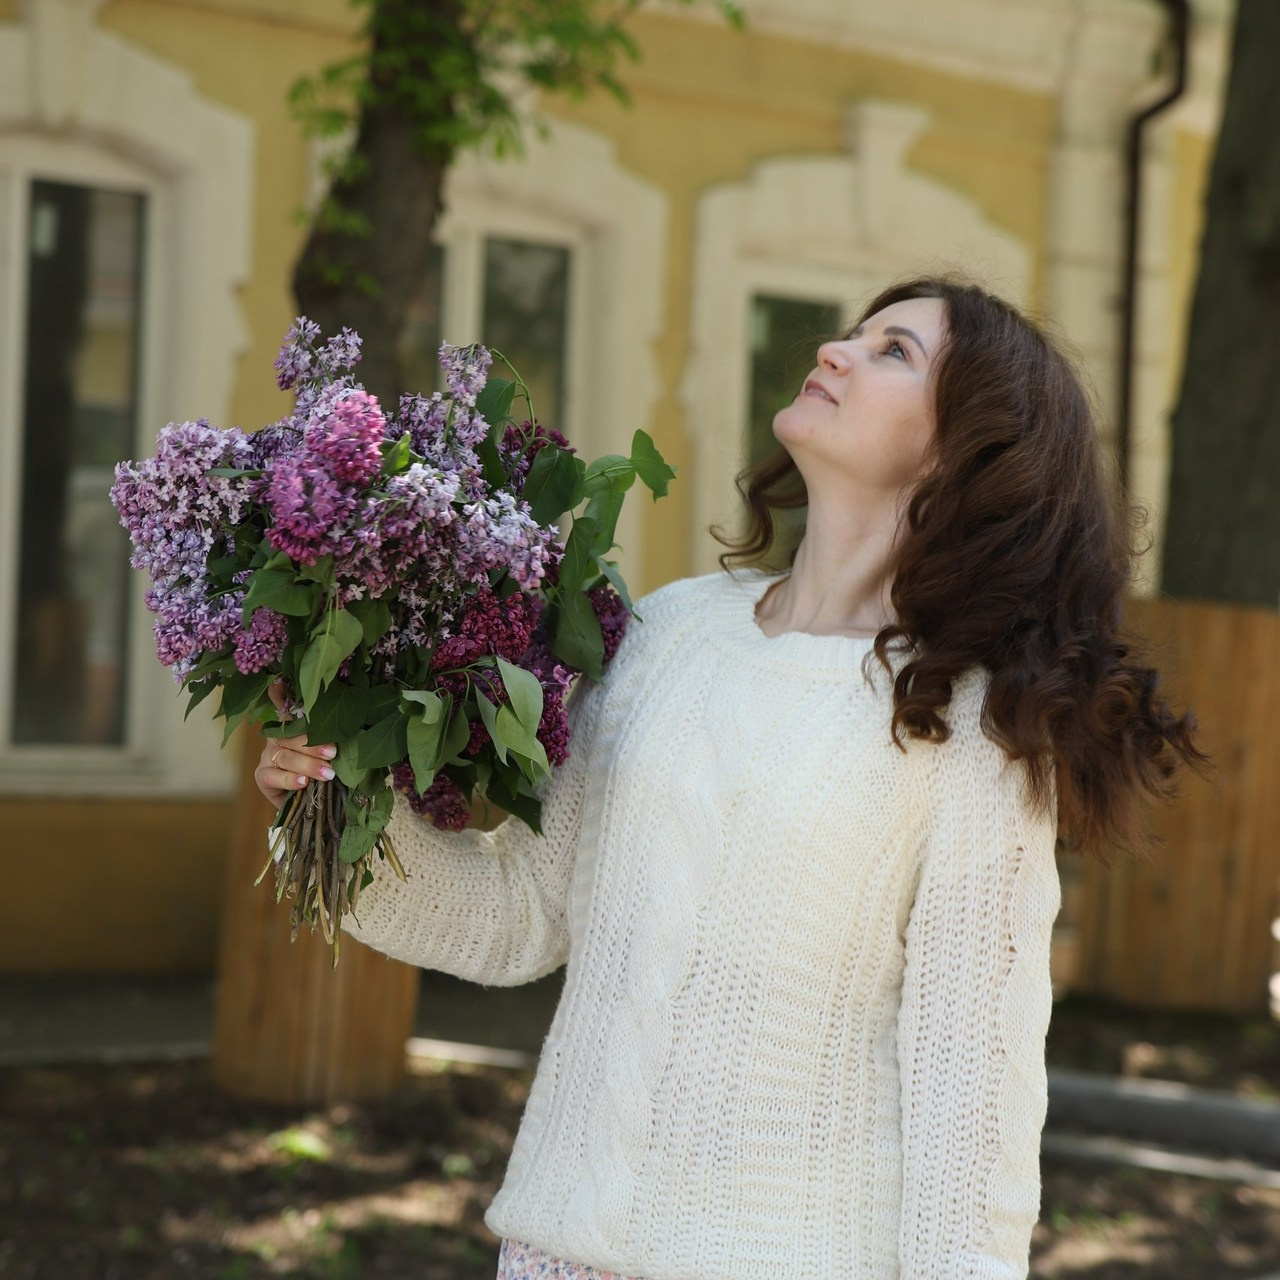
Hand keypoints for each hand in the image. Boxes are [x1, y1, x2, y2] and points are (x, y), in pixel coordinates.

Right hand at [254, 680, 337, 808]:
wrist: (311, 802)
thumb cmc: (324, 771)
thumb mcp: (332, 754)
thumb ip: (334, 738)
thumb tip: (353, 726)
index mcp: (294, 726)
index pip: (286, 706)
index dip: (281, 695)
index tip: (280, 682)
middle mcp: (278, 737)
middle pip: (290, 735)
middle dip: (313, 743)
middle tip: (333, 753)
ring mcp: (267, 756)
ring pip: (285, 756)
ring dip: (308, 764)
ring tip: (328, 773)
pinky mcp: (262, 775)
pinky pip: (273, 775)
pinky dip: (289, 779)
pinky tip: (303, 782)